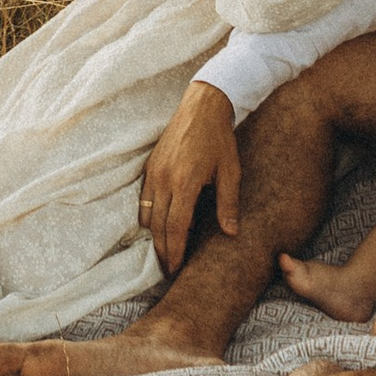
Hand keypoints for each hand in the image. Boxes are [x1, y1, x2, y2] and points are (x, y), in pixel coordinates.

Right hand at [138, 81, 239, 276]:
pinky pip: (144, 199)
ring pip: (147, 214)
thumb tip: (231, 233)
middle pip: (158, 226)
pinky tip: (159, 225)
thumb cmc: (220, 139)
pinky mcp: (149, 165)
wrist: (202, 105)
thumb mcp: (231, 171)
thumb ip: (228, 203)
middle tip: (169, 270)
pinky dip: (149, 217)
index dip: (175, 252)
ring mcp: (154, 171)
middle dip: (163, 251)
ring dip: (154, 236)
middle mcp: (164, 178)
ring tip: (165, 251)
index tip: (176, 270)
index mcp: (185, 182)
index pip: (176, 227)